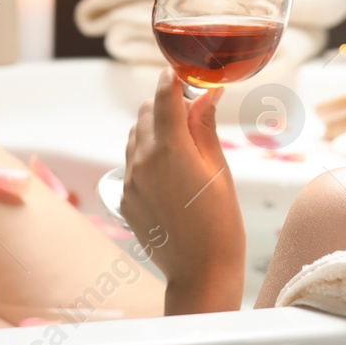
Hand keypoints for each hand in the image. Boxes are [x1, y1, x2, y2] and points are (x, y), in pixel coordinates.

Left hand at [121, 71, 245, 313]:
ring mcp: (129, 181)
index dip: (172, 78)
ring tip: (182, 145)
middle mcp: (142, 160)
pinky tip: (171, 174)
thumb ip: (205, 127)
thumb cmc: (220, 222)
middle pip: (146, 112)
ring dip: (154, 129)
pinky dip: (147, 156)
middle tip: (191, 113)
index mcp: (170, 149)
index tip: (181, 72)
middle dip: (165, 105)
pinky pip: (131, 163)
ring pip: (135, 135)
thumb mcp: (219, 169)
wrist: (200, 272)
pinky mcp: (124, 198)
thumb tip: (206, 93)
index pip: (163, 96)